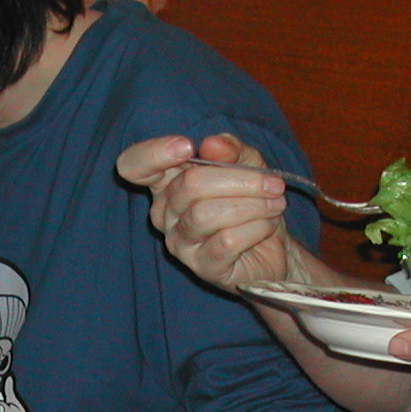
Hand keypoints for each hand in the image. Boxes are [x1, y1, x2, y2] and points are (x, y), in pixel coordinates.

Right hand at [117, 133, 293, 291]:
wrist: (274, 249)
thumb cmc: (251, 203)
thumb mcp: (247, 165)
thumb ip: (231, 150)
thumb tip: (213, 144)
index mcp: (167, 182)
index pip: (135, 165)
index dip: (154, 153)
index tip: (187, 147)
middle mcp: (164, 213)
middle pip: (190, 184)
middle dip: (240, 180)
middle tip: (273, 184)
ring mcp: (180, 243)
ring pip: (207, 214)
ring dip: (252, 205)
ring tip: (275, 204)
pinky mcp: (203, 267)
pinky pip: (226, 241)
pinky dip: (255, 227)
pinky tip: (268, 225)